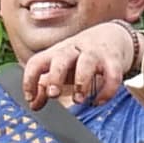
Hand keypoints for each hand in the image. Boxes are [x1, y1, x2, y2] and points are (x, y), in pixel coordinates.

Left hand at [20, 20, 143, 108]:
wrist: (111, 37)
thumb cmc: (80, 57)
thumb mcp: (61, 68)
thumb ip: (45, 86)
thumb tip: (34, 105)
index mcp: (56, 53)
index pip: (37, 62)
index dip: (30, 79)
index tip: (30, 98)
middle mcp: (74, 51)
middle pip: (60, 59)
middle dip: (55, 77)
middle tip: (54, 95)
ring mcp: (94, 54)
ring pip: (86, 63)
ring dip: (81, 83)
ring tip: (79, 100)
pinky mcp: (113, 61)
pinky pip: (112, 76)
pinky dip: (106, 91)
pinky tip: (99, 101)